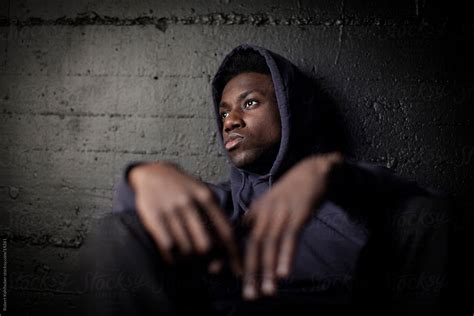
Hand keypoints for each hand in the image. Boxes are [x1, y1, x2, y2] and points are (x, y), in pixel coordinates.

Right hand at [129, 161, 241, 274]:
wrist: (152, 173)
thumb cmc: (183, 189)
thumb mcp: (203, 195)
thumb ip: (216, 217)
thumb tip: (227, 250)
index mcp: (206, 197)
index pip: (226, 231)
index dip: (234, 255)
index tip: (238, 271)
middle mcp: (190, 203)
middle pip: (206, 245)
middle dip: (209, 261)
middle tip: (208, 267)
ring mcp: (171, 210)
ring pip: (186, 249)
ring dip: (190, 262)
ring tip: (190, 262)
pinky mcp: (153, 217)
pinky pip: (167, 247)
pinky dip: (173, 259)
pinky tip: (174, 258)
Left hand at [241, 152, 342, 299]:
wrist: (314, 169)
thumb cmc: (292, 191)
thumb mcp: (270, 203)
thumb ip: (257, 219)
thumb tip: (244, 236)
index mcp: (256, 210)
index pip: (238, 235)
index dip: (231, 256)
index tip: (222, 274)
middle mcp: (264, 212)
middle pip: (252, 244)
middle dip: (250, 271)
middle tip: (248, 294)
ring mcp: (281, 212)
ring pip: (270, 245)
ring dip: (267, 270)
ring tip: (267, 292)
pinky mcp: (298, 213)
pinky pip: (290, 238)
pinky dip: (286, 256)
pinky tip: (284, 273)